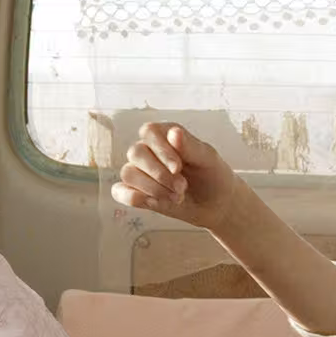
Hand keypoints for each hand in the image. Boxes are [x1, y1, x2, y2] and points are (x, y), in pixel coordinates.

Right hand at [111, 122, 242, 230]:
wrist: (216, 204)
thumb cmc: (212, 175)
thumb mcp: (208, 159)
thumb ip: (191, 146)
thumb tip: (173, 132)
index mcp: (165, 134)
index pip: (149, 132)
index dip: (161, 150)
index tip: (178, 168)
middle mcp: (148, 149)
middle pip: (136, 153)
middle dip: (160, 174)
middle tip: (182, 187)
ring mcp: (139, 171)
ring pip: (128, 173)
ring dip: (153, 188)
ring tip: (177, 197)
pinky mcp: (135, 191)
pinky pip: (119, 191)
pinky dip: (133, 198)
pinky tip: (155, 203)